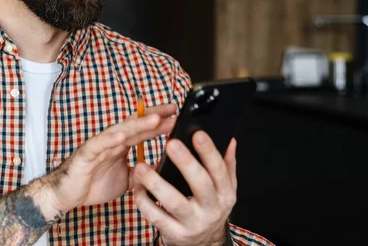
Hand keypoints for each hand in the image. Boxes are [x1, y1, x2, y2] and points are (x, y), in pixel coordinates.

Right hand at [40, 104, 176, 216]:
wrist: (67, 195)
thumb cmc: (93, 184)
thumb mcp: (126, 180)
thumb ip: (142, 173)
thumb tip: (162, 171)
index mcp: (121, 145)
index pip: (143, 130)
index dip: (159, 122)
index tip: (177, 115)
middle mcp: (111, 141)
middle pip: (135, 125)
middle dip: (154, 117)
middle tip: (173, 109)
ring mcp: (99, 145)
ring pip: (121, 131)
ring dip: (138, 124)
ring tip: (155, 119)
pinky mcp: (86, 153)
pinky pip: (98, 144)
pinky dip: (110, 139)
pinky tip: (122, 135)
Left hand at [133, 131, 236, 245]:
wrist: (204, 243)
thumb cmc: (209, 206)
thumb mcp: (223, 189)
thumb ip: (226, 165)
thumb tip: (230, 141)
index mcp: (225, 193)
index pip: (220, 171)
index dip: (209, 152)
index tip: (197, 133)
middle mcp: (212, 209)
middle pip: (201, 184)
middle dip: (186, 163)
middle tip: (171, 144)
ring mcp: (193, 223)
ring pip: (174, 202)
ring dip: (156, 183)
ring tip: (141, 166)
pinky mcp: (174, 233)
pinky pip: (156, 217)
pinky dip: (144, 201)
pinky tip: (137, 186)